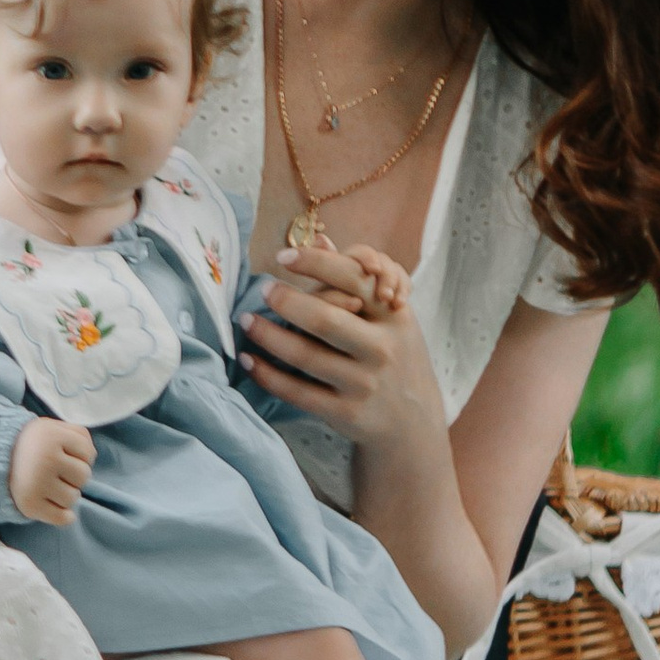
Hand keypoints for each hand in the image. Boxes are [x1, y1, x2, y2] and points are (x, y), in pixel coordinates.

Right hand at [9, 416, 94, 524]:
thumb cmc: (34, 444)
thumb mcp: (54, 427)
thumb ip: (79, 435)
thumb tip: (92, 458)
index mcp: (52, 436)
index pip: (89, 454)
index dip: (81, 456)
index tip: (65, 454)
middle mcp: (45, 459)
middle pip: (83, 477)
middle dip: (75, 476)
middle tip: (58, 471)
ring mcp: (37, 484)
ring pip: (73, 498)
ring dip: (67, 493)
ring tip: (52, 485)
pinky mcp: (30, 505)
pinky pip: (61, 518)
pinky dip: (64, 516)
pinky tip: (57, 507)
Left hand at [240, 245, 444, 448]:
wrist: (414, 422)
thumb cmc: (395, 355)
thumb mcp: (389, 316)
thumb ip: (356, 279)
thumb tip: (320, 238)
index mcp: (393, 316)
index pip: (354, 279)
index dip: (317, 263)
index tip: (283, 256)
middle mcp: (382, 349)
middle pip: (326, 319)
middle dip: (287, 301)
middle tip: (262, 289)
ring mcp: (364, 384)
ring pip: (305, 356)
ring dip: (268, 336)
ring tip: (246, 320)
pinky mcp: (346, 414)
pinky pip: (297, 392)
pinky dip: (268, 375)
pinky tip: (249, 359)